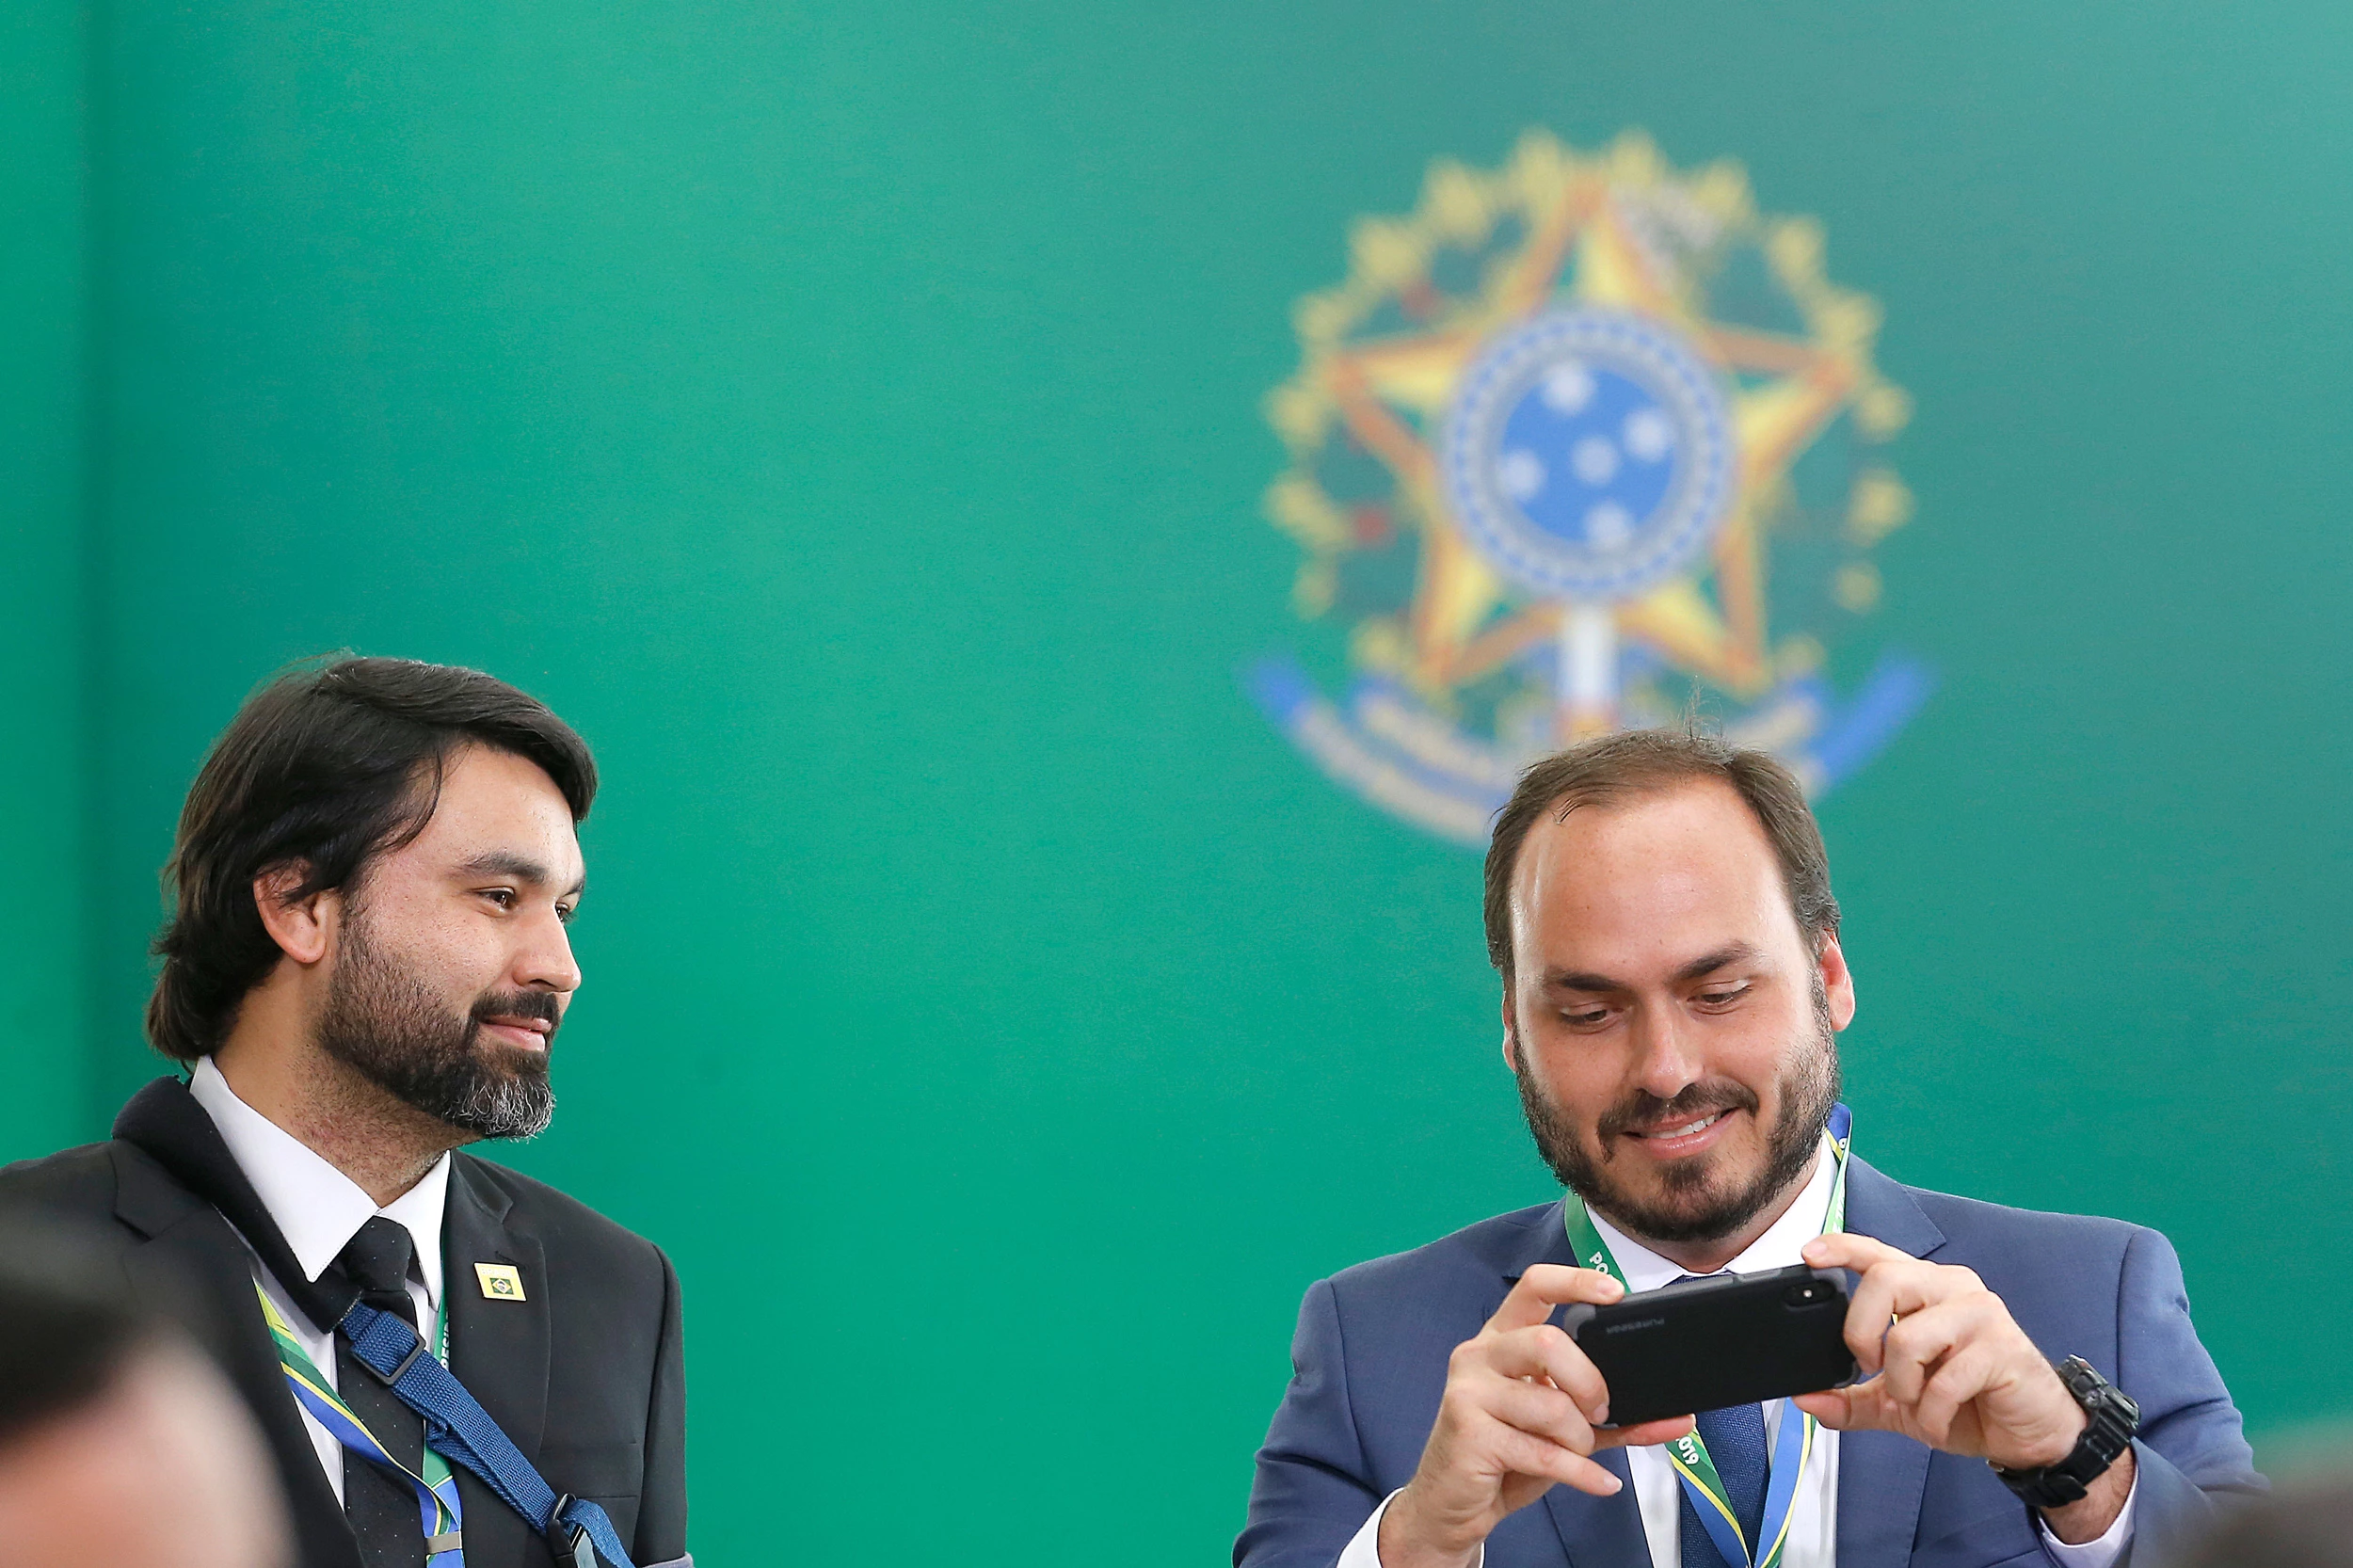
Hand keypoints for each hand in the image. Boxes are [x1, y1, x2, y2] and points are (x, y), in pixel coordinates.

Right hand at [1379, 1265, 1695, 1567]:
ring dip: (1580, 1439)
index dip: (1575, 1282)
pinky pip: (1543, 1452)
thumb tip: (1679, 1420)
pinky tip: (1599, 1482)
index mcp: (1501, 1339)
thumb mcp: (1562, 1430)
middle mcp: (1479, 1355)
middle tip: (1598, 1410)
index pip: (1534, 1287)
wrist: (1452, 1503)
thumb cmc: (1506, 1456)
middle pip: (1548, 1342)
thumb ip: (1616, 1419)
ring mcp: (1469, 1392)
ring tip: (1578, 1453)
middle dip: (1589, 1383)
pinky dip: (1583, 1473)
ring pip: (1550, 1405)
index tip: (1615, 1294)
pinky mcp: (1469, 1433)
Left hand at [1792, 1234, 2133, 1542]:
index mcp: (1924, 1289)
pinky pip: (1943, 1382)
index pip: (1877, 1253)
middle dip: (1861, 1333)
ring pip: (1908, 1337)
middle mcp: (1951, 1288)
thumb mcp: (1899, 1402)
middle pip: (1884, 1282)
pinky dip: (1930, 1415)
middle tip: (1869, 1366)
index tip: (1810, 1254)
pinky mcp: (2001, 1348)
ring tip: (1917, 1403)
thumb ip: (1852, 1399)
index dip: (1841, 1247)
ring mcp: (1979, 1314)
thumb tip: (1806, 1398)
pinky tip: (1941, 1421)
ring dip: (1902, 1386)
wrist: (2031, 1435)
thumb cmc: (1971, 1402)